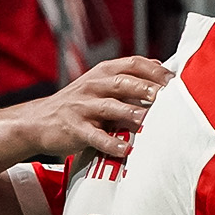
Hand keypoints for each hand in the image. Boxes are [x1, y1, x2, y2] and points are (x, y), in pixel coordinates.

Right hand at [5, 56, 171, 159]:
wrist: (38, 121)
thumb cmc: (79, 104)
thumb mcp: (101, 85)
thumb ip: (129, 79)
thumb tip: (161, 70)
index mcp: (103, 72)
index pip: (133, 64)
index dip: (155, 71)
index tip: (176, 81)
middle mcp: (93, 86)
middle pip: (123, 83)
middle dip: (147, 88)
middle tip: (170, 97)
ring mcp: (82, 107)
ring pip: (110, 107)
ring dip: (131, 112)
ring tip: (149, 120)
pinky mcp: (74, 128)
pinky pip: (94, 136)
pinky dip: (109, 143)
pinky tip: (124, 150)